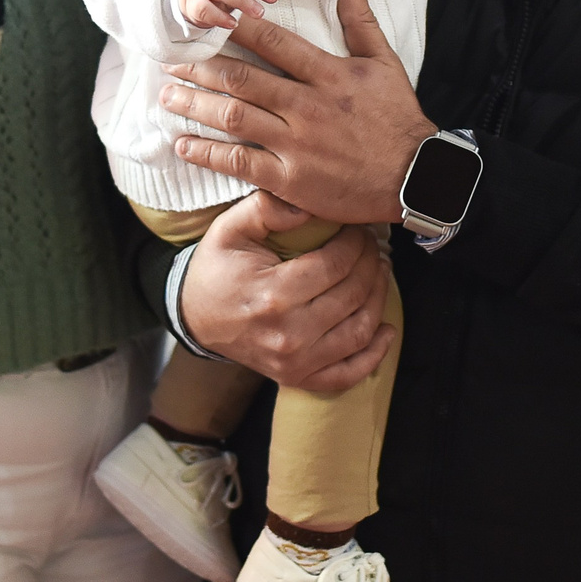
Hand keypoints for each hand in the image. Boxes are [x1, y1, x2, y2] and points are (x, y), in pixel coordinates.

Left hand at [162, 0, 433, 224]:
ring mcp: (297, 144)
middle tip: (170, 57)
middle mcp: (308, 106)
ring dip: (195, 104)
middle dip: (201, 65)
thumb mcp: (384, 63)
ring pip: (234, 117)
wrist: (417, 176)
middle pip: (242, 79)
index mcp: (328, 74)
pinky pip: (240, 162)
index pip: (274, 42)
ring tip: (167, 94)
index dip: (236, 27)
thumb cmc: (398, 118)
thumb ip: (360, 21)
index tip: (207, 17)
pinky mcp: (290, 179)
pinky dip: (208, 153)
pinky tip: (183, 143)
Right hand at [179, 189, 395, 392]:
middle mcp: (290, 334)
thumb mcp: (228, 229)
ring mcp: (296, 362)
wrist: (194, 318)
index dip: (357, 242)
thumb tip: (309, 203)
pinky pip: (348, 374)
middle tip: (371, 246)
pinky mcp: (298, 378)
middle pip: (354, 294)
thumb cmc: (215, 270)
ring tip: (379, 274)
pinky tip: (386, 330)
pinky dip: (375, 354)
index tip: (358, 230)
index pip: (337, 264)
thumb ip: (266, 208)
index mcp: (274, 295)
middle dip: (371, 263)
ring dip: (379, 298)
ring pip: (360, 330)